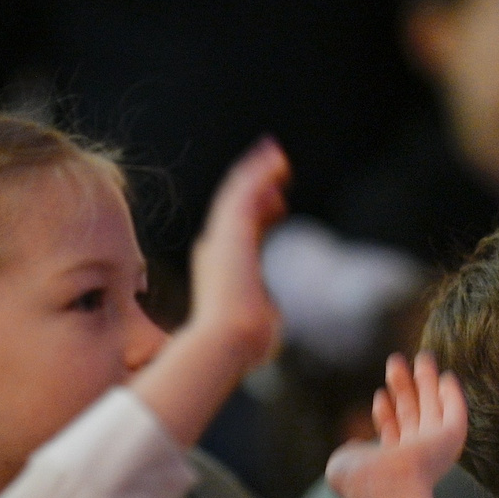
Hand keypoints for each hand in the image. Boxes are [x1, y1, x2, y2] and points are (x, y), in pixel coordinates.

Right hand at [184, 139, 290, 370]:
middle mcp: (218, 249)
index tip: (280, 203)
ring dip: (258, 172)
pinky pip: (245, 193)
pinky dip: (259, 175)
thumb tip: (271, 316)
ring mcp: (222, 238)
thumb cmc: (249, 342)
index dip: (261, 214)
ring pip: (239, 195)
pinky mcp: (230, 231)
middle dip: (257, 186)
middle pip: (238, 208)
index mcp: (224, 268)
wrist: (231, 340)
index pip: (244, 233)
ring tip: (278, 155)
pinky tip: (276, 161)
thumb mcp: (260, 321)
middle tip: (277, 167)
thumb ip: (264, 310)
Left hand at [325, 353, 467, 497]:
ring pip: (432, 408)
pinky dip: (453, 395)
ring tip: (422, 357)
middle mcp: (415, 455)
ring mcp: (433, 447)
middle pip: (411, 415)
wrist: (379, 485)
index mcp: (392, 464)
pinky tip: (446, 377)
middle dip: (405, 389)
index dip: (386, 414)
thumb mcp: (343, 464)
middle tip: (397, 362)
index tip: (380, 394)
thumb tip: (356, 444)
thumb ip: (351, 452)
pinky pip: (456, 412)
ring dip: (427, 383)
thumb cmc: (358, 479)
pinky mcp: (451, 437)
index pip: (391, 434)